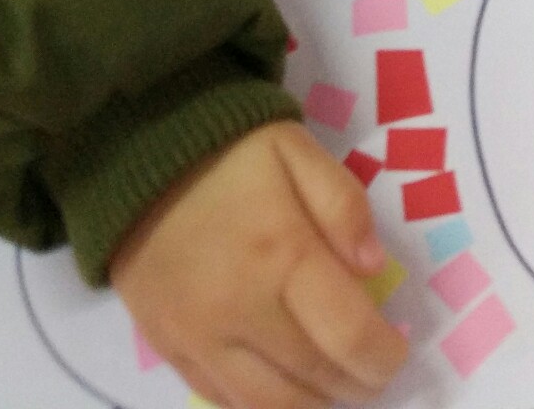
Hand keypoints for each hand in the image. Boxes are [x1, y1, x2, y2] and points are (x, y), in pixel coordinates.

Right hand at [110, 122, 407, 408]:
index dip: (382, 357)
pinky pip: (221, 400)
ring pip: (266, 406)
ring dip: (311, 405)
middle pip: (312, 380)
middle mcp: (239, 310)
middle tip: (373, 374)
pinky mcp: (168, 348)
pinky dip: (260, 405)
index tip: (397, 353)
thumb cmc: (229, 150)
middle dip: (354, 385)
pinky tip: (282, 386)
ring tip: (332, 385)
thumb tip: (375, 268)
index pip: (347, 336)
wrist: (136, 154)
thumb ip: (343, 205)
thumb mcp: (298, 151)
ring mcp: (198, 337)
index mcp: (281, 255)